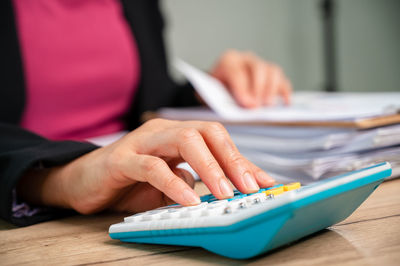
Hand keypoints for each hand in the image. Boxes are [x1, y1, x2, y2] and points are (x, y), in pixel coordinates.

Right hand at [18, 119, 274, 213]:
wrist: (84, 181)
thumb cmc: (131, 181)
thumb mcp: (172, 182)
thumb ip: (197, 181)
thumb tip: (231, 187)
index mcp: (178, 134)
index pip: (218, 139)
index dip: (242, 160)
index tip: (264, 182)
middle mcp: (163, 131)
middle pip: (207, 132)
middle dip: (232, 160)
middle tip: (249, 188)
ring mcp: (142, 141)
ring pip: (185, 141)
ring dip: (210, 168)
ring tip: (224, 193)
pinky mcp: (122, 159)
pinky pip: (153, 167)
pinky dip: (174, 184)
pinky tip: (188, 201)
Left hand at [211, 50, 291, 107]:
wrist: (219, 89)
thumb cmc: (216, 93)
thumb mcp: (212, 95)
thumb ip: (223, 99)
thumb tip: (246, 106)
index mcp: (228, 61)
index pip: (236, 72)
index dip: (242, 89)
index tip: (248, 104)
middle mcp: (246, 59)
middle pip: (258, 68)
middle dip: (259, 87)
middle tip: (259, 105)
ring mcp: (262, 65)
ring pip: (272, 71)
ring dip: (272, 89)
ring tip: (269, 105)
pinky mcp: (273, 76)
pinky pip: (282, 80)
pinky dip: (285, 91)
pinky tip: (285, 103)